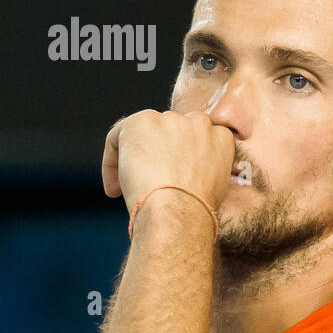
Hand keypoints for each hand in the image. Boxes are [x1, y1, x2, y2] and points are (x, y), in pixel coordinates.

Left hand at [101, 109, 235, 217]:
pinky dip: (111, 162)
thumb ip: (199, 169)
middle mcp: (199, 123)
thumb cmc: (196, 212)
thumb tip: (180, 176)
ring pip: (142, 135)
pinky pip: (117, 137)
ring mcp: (170, 120)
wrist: (178, 211)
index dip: (178, 158)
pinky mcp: (142, 121)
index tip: (170, 179)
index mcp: (221, 138)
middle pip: (168, 132)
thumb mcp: (212, 187)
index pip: (195, 138)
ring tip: (129, 190)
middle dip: (156, 154)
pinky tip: (114, 189)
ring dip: (134, 160)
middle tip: (147, 183)